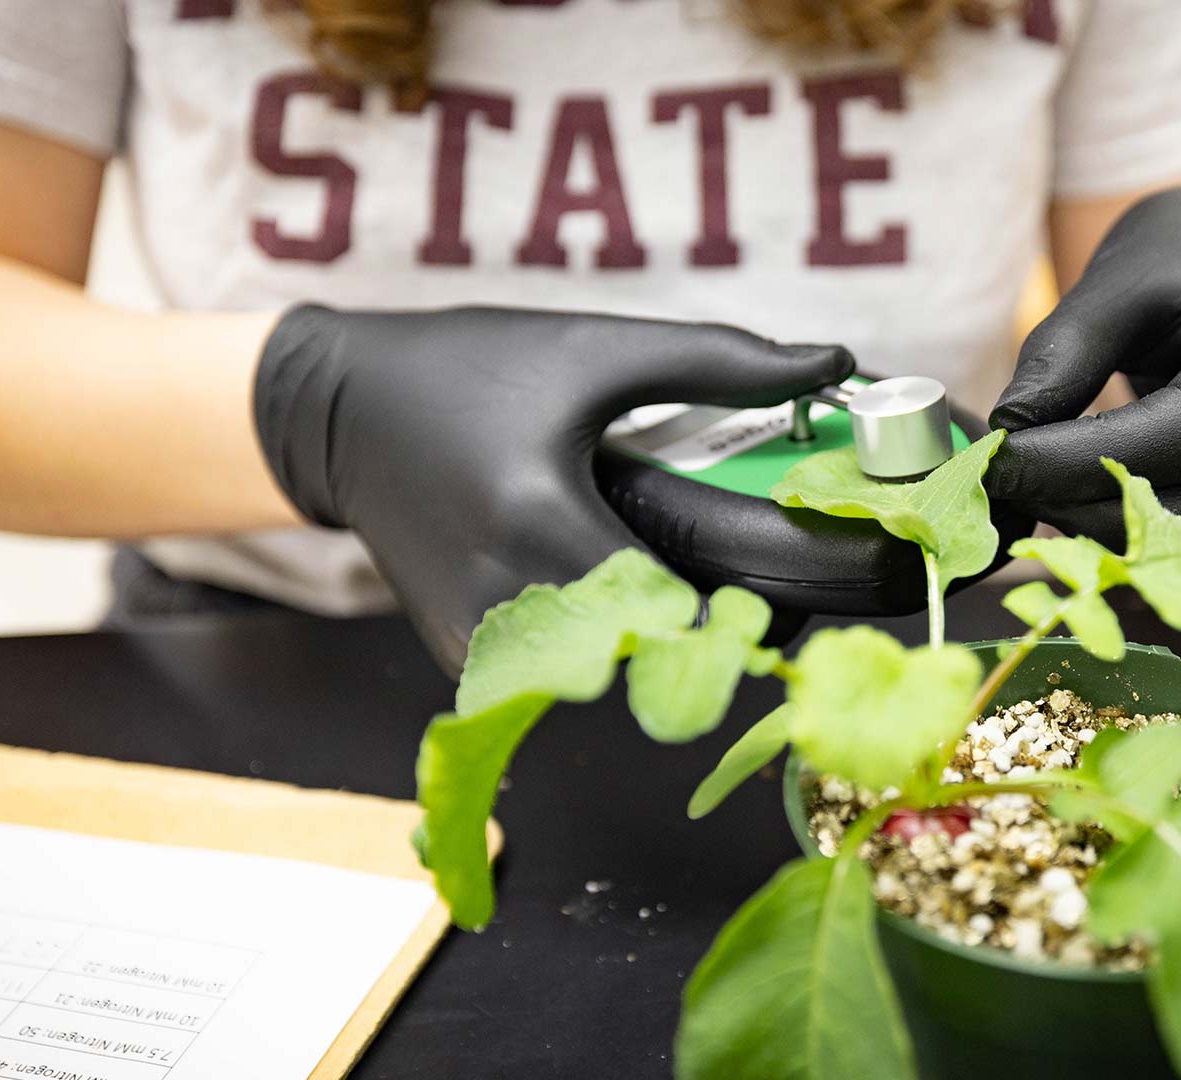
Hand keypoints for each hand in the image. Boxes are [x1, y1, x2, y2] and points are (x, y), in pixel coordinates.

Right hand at [254, 305, 851, 671]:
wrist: (345, 413)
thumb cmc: (474, 369)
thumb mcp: (596, 352)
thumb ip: (722, 363)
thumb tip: (835, 362)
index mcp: (545, 524)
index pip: (694, 609)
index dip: (767, 600)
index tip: (815, 575)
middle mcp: (509, 601)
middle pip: (666, 646)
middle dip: (727, 614)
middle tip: (767, 571)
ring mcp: (482, 642)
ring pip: (622, 668)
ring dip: (668, 629)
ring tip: (682, 564)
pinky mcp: (466, 659)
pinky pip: (572, 667)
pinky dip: (608, 632)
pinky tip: (610, 576)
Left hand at [986, 186, 1180, 551]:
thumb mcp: (1117, 281)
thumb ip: (1062, 355)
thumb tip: (1007, 440)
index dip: (1089, 462)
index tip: (1006, 468)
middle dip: (1116, 518)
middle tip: (1027, 505)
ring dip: (1139, 546)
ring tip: (1055, 517)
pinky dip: (1169, 550)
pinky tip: (1100, 528)